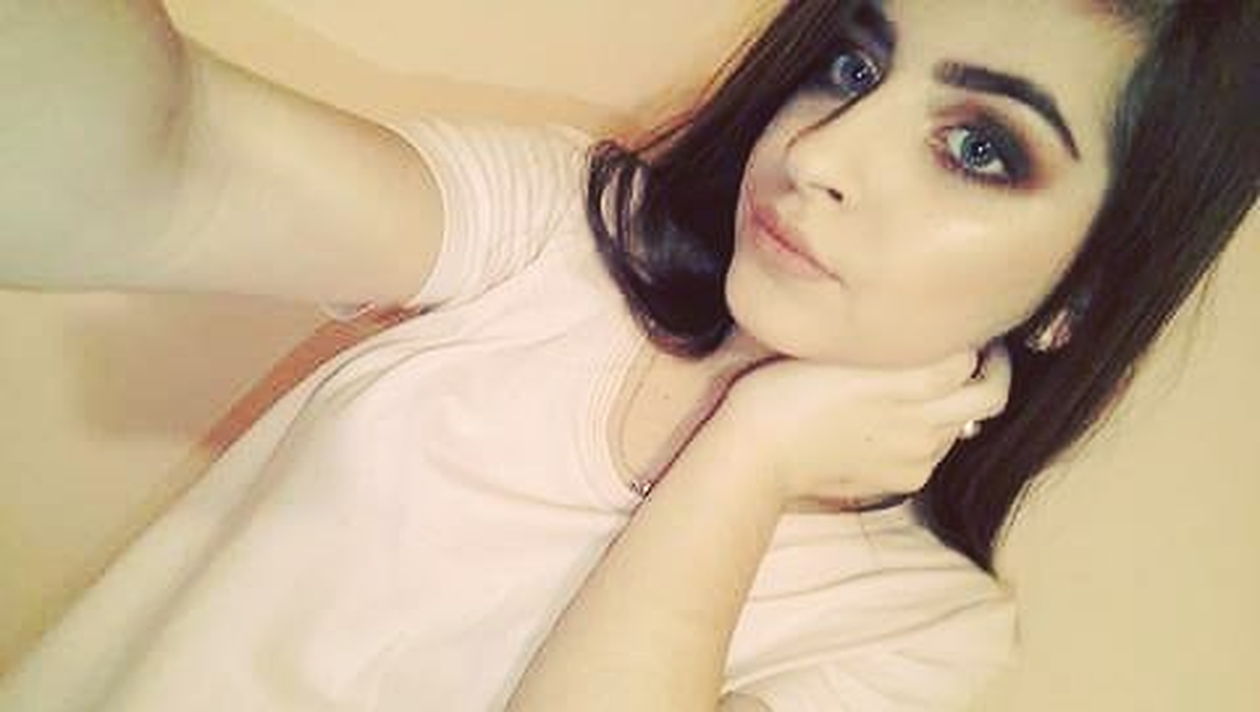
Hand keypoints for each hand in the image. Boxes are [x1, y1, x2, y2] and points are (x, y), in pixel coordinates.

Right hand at [710, 342, 1011, 504]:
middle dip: (992, 370)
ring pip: (964, 424)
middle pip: (990, 394)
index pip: (971, 355)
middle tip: (978, 353)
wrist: (757, 454)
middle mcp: (926, 421)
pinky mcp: (906, 479)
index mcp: (910, 380)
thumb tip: (916, 322)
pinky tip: (899, 421)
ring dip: (957, 403)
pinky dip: (931, 433)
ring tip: (926, 386)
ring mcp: (919, 455)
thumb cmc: (780, 390)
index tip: (959, 326)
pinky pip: (936, 452)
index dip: (970, 338)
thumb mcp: (832, 347)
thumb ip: (883, 338)